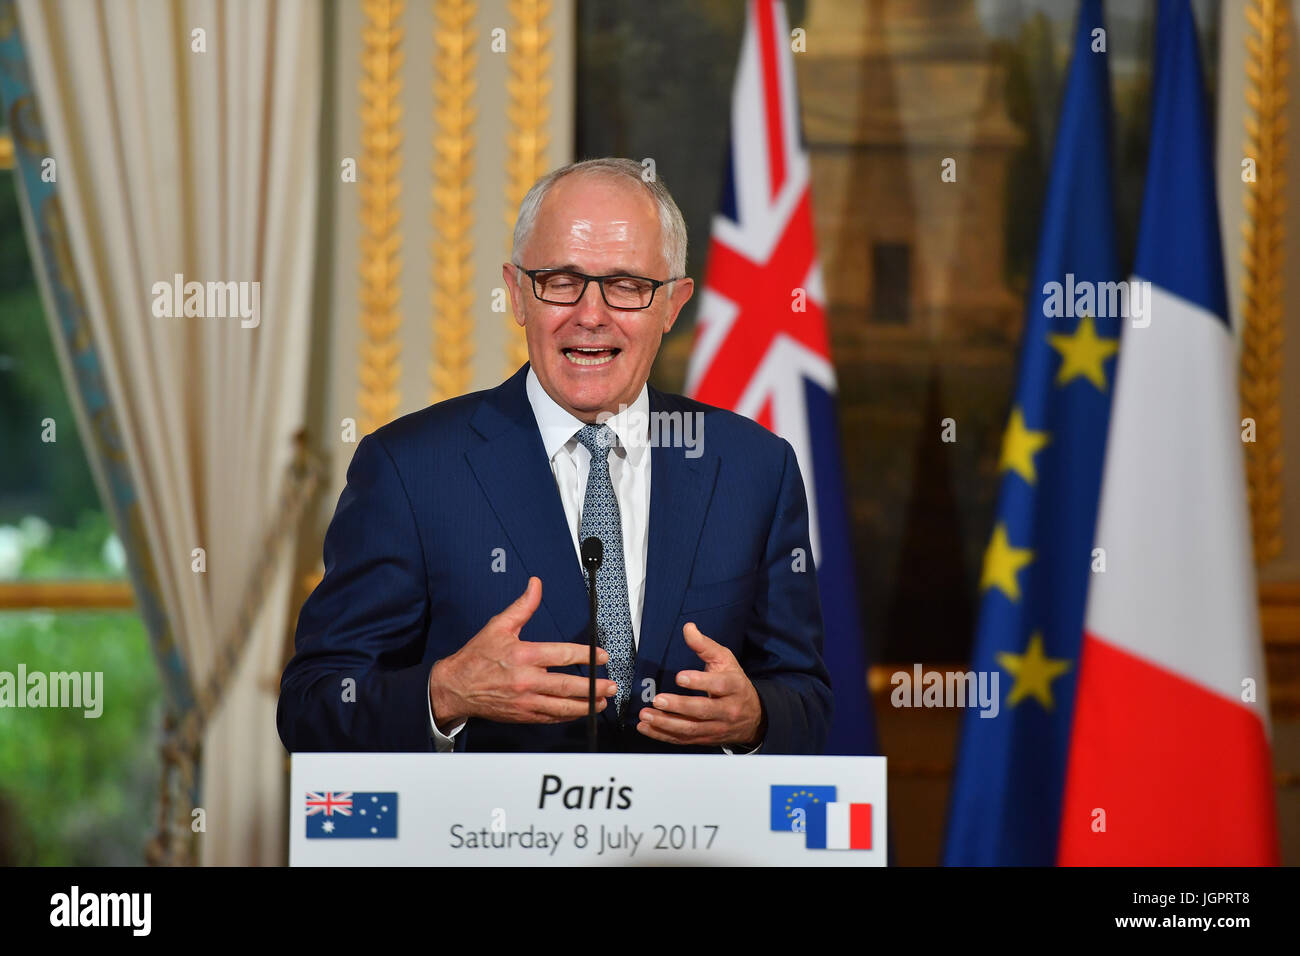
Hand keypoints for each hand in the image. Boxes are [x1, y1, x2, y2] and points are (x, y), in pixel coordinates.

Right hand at [429, 577, 617, 724]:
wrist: (455, 687)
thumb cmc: (476, 656)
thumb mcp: (499, 626)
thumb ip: (522, 606)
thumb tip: (536, 585)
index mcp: (523, 656)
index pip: (563, 655)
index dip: (586, 655)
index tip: (601, 656)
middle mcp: (526, 680)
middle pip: (568, 686)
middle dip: (593, 687)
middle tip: (610, 685)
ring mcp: (525, 701)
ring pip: (562, 707)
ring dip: (585, 705)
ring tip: (602, 701)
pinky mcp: (522, 715)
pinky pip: (550, 718)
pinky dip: (567, 716)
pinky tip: (580, 711)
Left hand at [637, 622, 764, 748]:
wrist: (754, 717)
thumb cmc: (735, 684)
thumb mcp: (725, 660)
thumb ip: (705, 645)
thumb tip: (688, 629)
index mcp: (733, 687)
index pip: (718, 685)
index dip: (699, 682)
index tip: (679, 677)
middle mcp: (727, 710)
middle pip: (702, 710)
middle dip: (679, 706)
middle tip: (658, 700)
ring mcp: (716, 727)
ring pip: (691, 729)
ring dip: (666, 724)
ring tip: (647, 715)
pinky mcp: (706, 739)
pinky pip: (683, 739)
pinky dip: (663, 735)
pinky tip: (647, 728)